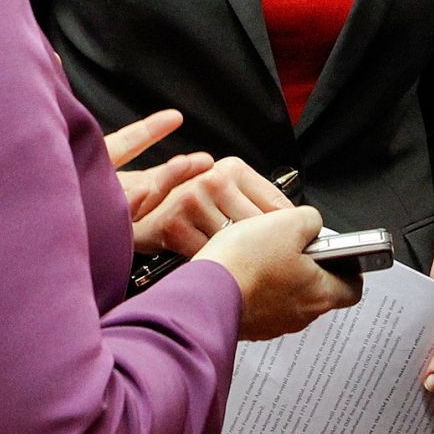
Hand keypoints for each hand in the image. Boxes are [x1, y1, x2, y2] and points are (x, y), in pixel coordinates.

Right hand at [105, 110, 292, 254]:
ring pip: (235, 244)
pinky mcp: (174, 224)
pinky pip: (208, 255)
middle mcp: (213, 177)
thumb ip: (255, 202)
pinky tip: (207, 263)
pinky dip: (209, 265)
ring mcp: (192, 199)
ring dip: (236, 260)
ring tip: (233, 266)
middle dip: (263, 249)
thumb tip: (299, 223)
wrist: (134, 213)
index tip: (291, 247)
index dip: (285, 232)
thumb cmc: (181, 205)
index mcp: (232, 168)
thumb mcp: (222, 195)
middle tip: (264, 266)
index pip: (277, 205)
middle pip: (260, 227)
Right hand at [196, 206, 362, 340]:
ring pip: (288, 297)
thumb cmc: (245, 263)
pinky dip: (259, 288)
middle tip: (294, 245)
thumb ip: (310, 221)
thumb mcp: (288, 222)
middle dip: (309, 267)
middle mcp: (300, 315)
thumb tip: (312, 224)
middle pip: (318, 290)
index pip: (352, 288)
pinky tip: (245, 269)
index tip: (342, 255)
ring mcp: (274, 323)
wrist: (203, 293)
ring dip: (281, 277)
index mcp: (320, 293)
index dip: (350, 268)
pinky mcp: (251, 325)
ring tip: (264, 253)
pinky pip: (262, 304)